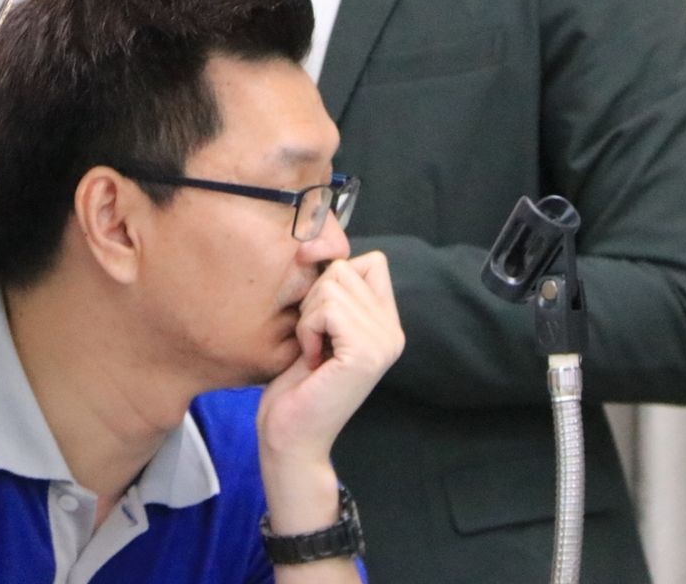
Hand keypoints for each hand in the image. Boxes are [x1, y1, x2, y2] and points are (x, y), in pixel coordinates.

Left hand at [255, 251, 403, 527]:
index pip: (372, 262)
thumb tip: (315, 246)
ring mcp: (383, 342)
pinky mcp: (365, 353)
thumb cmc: (297, 385)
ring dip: (308, 317)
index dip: (335, 274)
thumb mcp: (319, 327)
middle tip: (314, 341)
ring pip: (332, 285)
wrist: (292, 437)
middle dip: (314, 299)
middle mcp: (393, 331)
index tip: (318, 312)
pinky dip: (308, 330)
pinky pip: (327, 309)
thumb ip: (331, 293)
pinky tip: (312, 359)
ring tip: (313, 351)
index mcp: (387, 324)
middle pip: (345, 269)